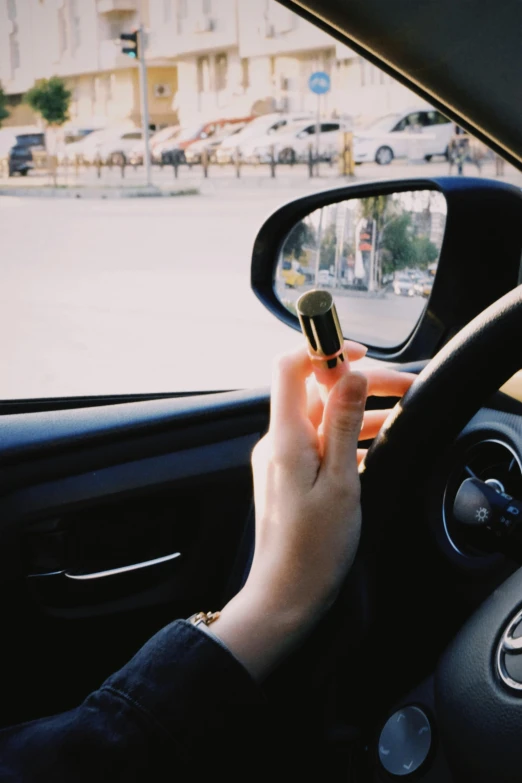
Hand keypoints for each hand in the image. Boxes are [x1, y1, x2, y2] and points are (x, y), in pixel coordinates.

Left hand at [204, 342, 414, 679]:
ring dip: (360, 410)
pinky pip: (320, 440)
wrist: (287, 593)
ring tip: (402, 413)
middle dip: (359, 382)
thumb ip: (345, 424)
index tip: (362, 354)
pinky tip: (378, 441)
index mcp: (286, 437)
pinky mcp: (290, 473)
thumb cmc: (315, 547)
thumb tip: (351, 374)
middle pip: (316, 390)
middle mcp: (279, 440)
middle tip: (404, 388)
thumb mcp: (342, 482)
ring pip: (323, 416)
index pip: (291, 367)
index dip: (325, 350)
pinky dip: (348, 434)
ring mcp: (282, 457)